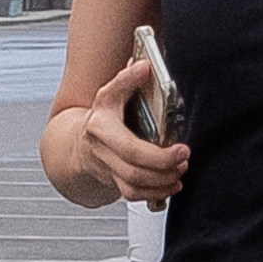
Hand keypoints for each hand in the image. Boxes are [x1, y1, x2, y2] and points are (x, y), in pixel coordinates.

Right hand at [72, 57, 187, 207]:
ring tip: (180, 171)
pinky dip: (155, 194)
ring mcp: (106, 168)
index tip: (181, 148)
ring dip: (161, 183)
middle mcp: (101, 149)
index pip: (128, 145)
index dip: (156, 153)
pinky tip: (171, 185)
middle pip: (133, 169)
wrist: (79, 144)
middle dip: (164, 166)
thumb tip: (144, 66)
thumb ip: (127, 79)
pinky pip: (133, 195)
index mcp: (101, 126)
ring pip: (133, 186)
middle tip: (184, 157)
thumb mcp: (110, 93)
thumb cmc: (101, 117)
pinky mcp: (113, 182)